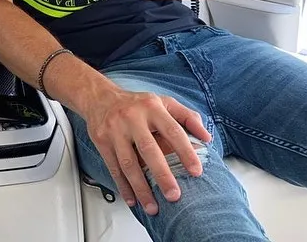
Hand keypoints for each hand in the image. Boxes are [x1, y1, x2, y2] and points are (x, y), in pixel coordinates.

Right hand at [84, 89, 211, 214]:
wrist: (99, 98)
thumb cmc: (137, 104)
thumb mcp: (163, 102)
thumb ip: (187, 117)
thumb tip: (207, 137)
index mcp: (151, 107)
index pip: (172, 131)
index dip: (185, 151)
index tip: (196, 171)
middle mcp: (132, 118)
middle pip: (148, 149)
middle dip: (162, 175)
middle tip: (174, 195)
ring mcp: (115, 130)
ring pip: (128, 163)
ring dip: (141, 188)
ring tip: (153, 207)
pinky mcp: (102, 141)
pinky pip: (113, 168)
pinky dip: (123, 186)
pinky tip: (132, 200)